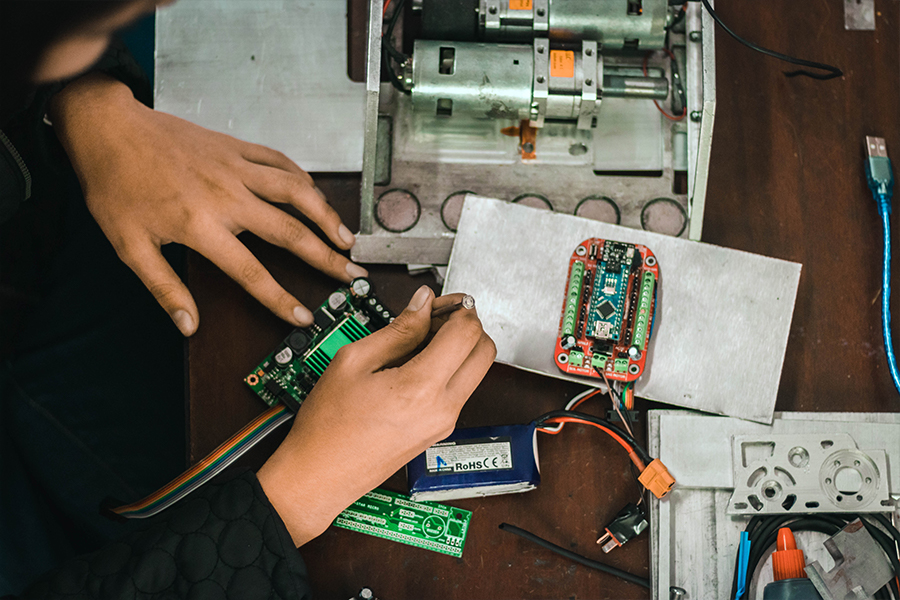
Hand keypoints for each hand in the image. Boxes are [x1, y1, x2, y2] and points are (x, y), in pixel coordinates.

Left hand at [49, 72, 367, 335]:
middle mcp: (227, 196)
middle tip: (350, 273)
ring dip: (326, 216)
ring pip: (296, 192)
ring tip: (347, 237)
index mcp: (200, 225)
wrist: (109, 129)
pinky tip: (316, 195)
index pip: (252, 271)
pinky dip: (304, 180)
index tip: (303, 316)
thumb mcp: (129, 246)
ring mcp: (236, 168)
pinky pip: (282, 162)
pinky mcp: (237, 147)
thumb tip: (188, 325)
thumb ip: (163, 288)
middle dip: (326, 257)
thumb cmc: (116, 186)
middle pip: (290, 232)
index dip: (280, 299)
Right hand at [257, 287, 495, 545]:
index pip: (467, 332)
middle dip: (467, 325)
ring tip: (418, 341)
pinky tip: (414, 364)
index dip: (458, 307)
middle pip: (485, 351)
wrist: (320, 475)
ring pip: (476, 371)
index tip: (438, 301)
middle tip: (435, 318)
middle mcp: (443, 408)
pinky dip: (448, 369)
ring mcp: (444, 422)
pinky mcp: (439, 431)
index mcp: (421, 387)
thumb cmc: (328, 426)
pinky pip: (459, 389)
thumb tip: (422, 304)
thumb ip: (397, 329)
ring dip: (459, 347)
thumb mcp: (353, 361)